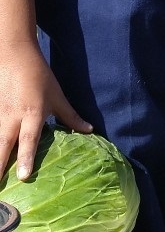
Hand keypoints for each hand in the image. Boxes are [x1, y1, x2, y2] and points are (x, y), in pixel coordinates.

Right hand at [0, 40, 92, 178]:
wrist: (13, 54)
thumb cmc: (39, 75)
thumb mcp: (57, 96)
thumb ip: (70, 117)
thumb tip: (89, 131)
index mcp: (32, 113)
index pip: (29, 140)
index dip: (27, 158)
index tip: (23, 177)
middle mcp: (12, 117)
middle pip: (3, 145)